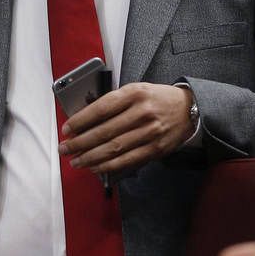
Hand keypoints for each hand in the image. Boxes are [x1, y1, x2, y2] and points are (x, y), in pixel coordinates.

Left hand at [58, 83, 193, 173]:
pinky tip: (95, 166)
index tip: (66, 129)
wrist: (190, 109)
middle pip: (104, 131)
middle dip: (80, 142)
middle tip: (64, 148)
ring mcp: (150, 132)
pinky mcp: (156, 149)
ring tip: (75, 160)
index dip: (80, 121)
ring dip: (90, 157)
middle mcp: (142, 113)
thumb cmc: (156, 98)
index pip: (100, 109)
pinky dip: (109, 165)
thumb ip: (113, 102)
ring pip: (114, 148)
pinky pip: (128, 160)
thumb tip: (84, 119)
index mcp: (134, 93)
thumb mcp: (135, 89)